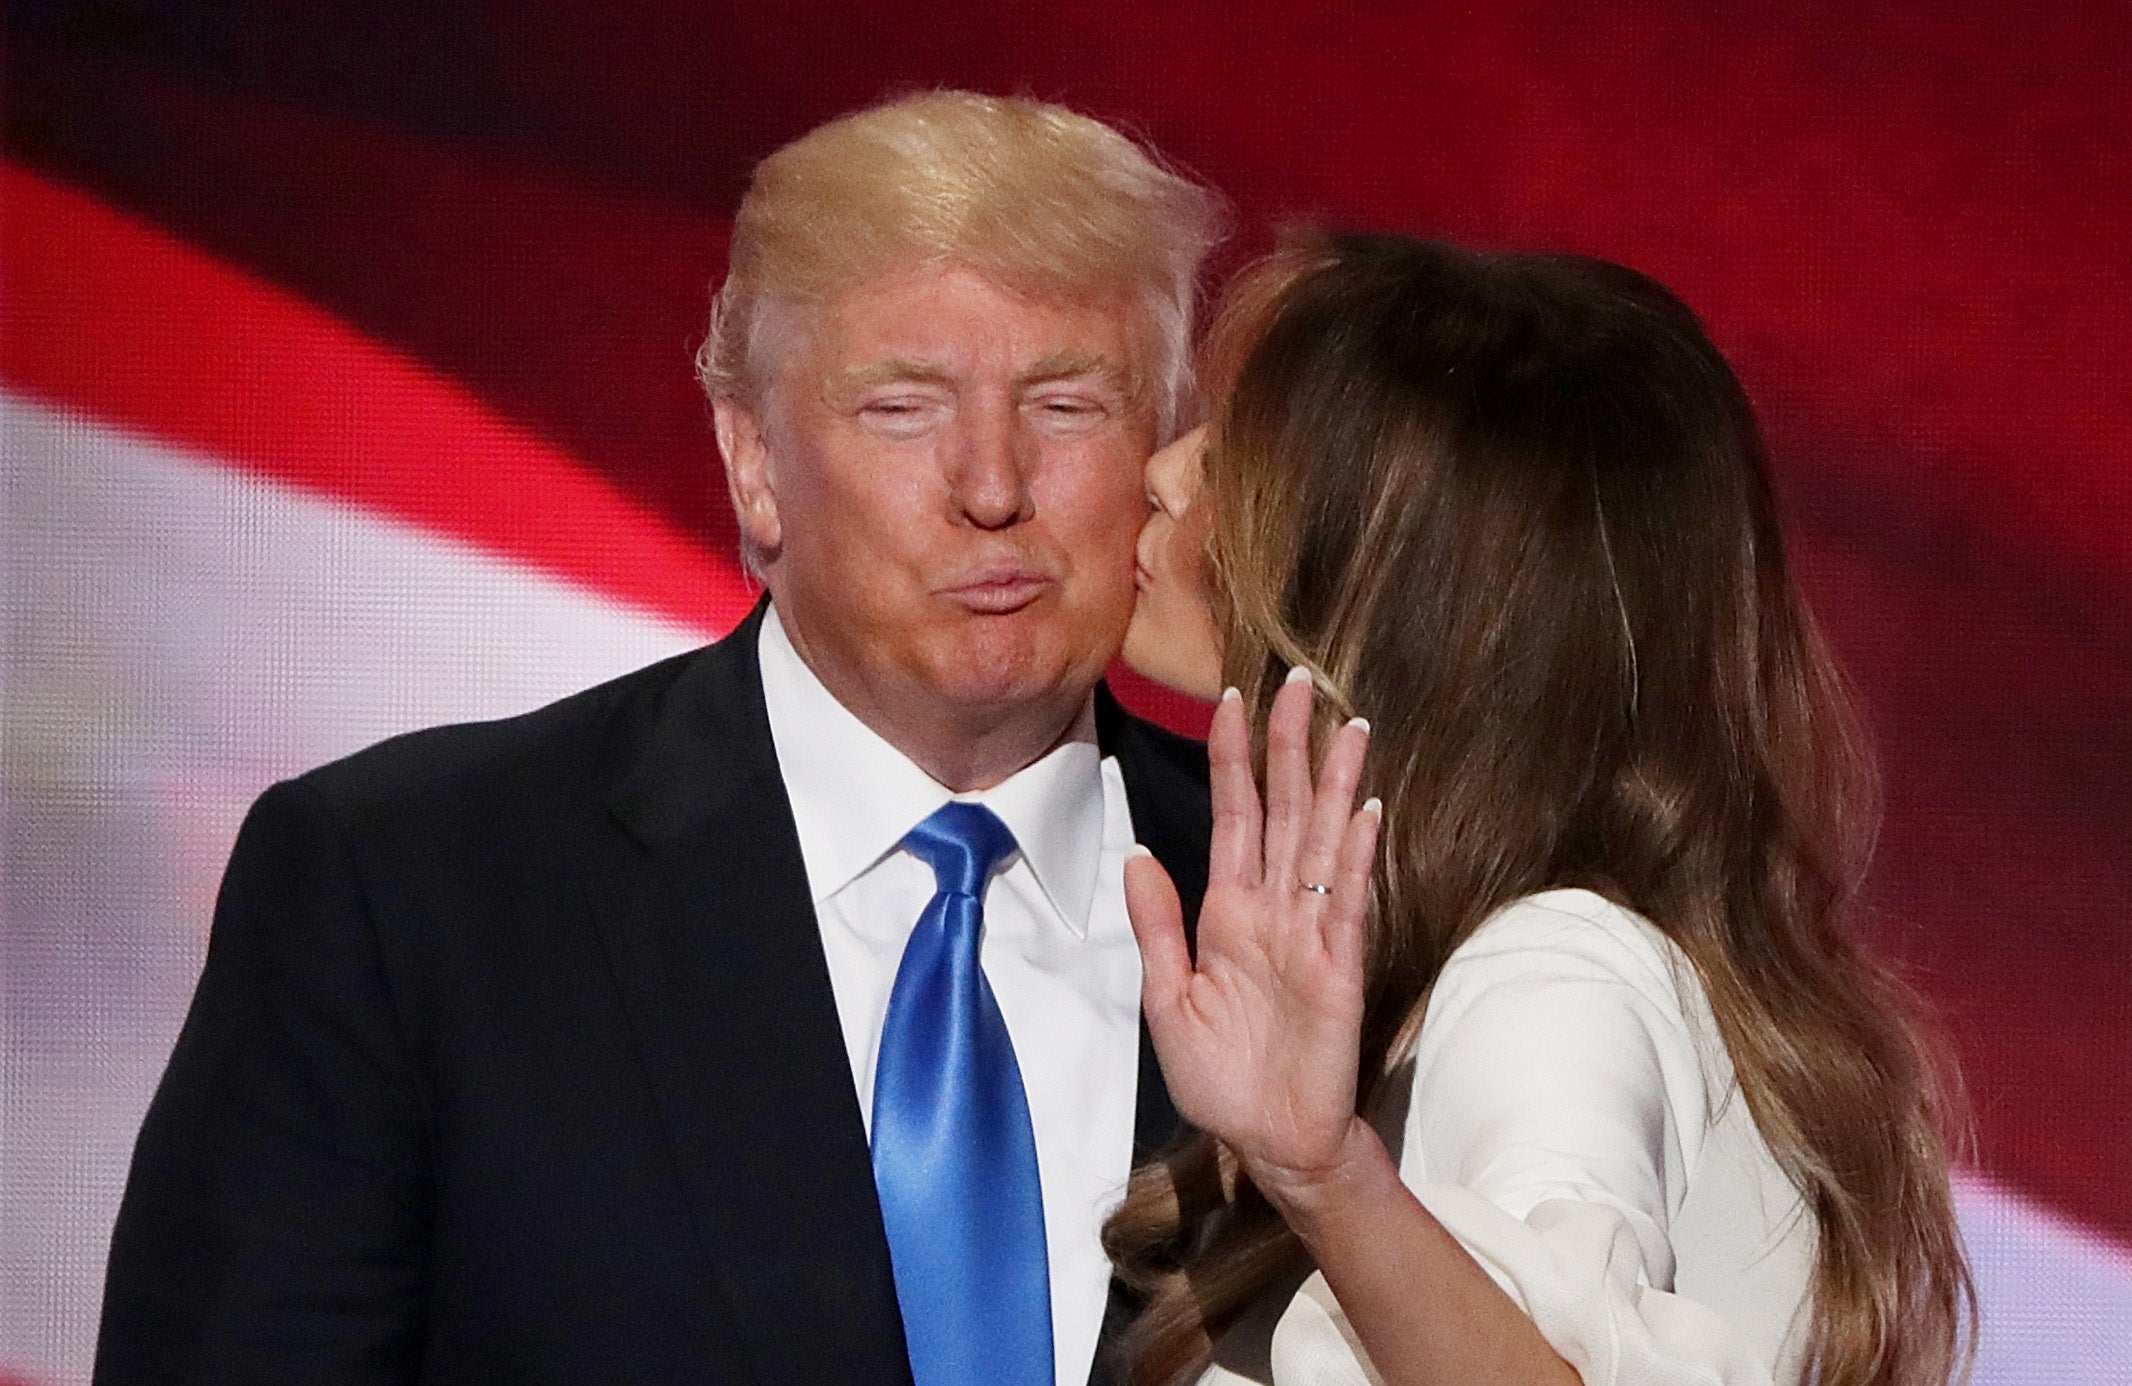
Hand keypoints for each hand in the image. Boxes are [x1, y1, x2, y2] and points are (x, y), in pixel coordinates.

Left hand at [1126, 669, 1381, 1206]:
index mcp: (1228, 912)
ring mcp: (1311, 933)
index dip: (1234, 759)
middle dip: (1290, 747)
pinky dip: (1354, 853)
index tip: (1235, 700)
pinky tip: (1363, 809)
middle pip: (1283, 811)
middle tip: (1302, 683)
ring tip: (1348, 727)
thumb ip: (1158, 925)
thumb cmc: (1221, 1077)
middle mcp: (1274, 910)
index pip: (1234, 817)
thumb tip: (1138, 853)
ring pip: (1322, 840)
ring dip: (1335, 784)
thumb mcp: (1168, 997)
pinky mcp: (1339, 965)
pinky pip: (1345, 899)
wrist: (1269, 1140)